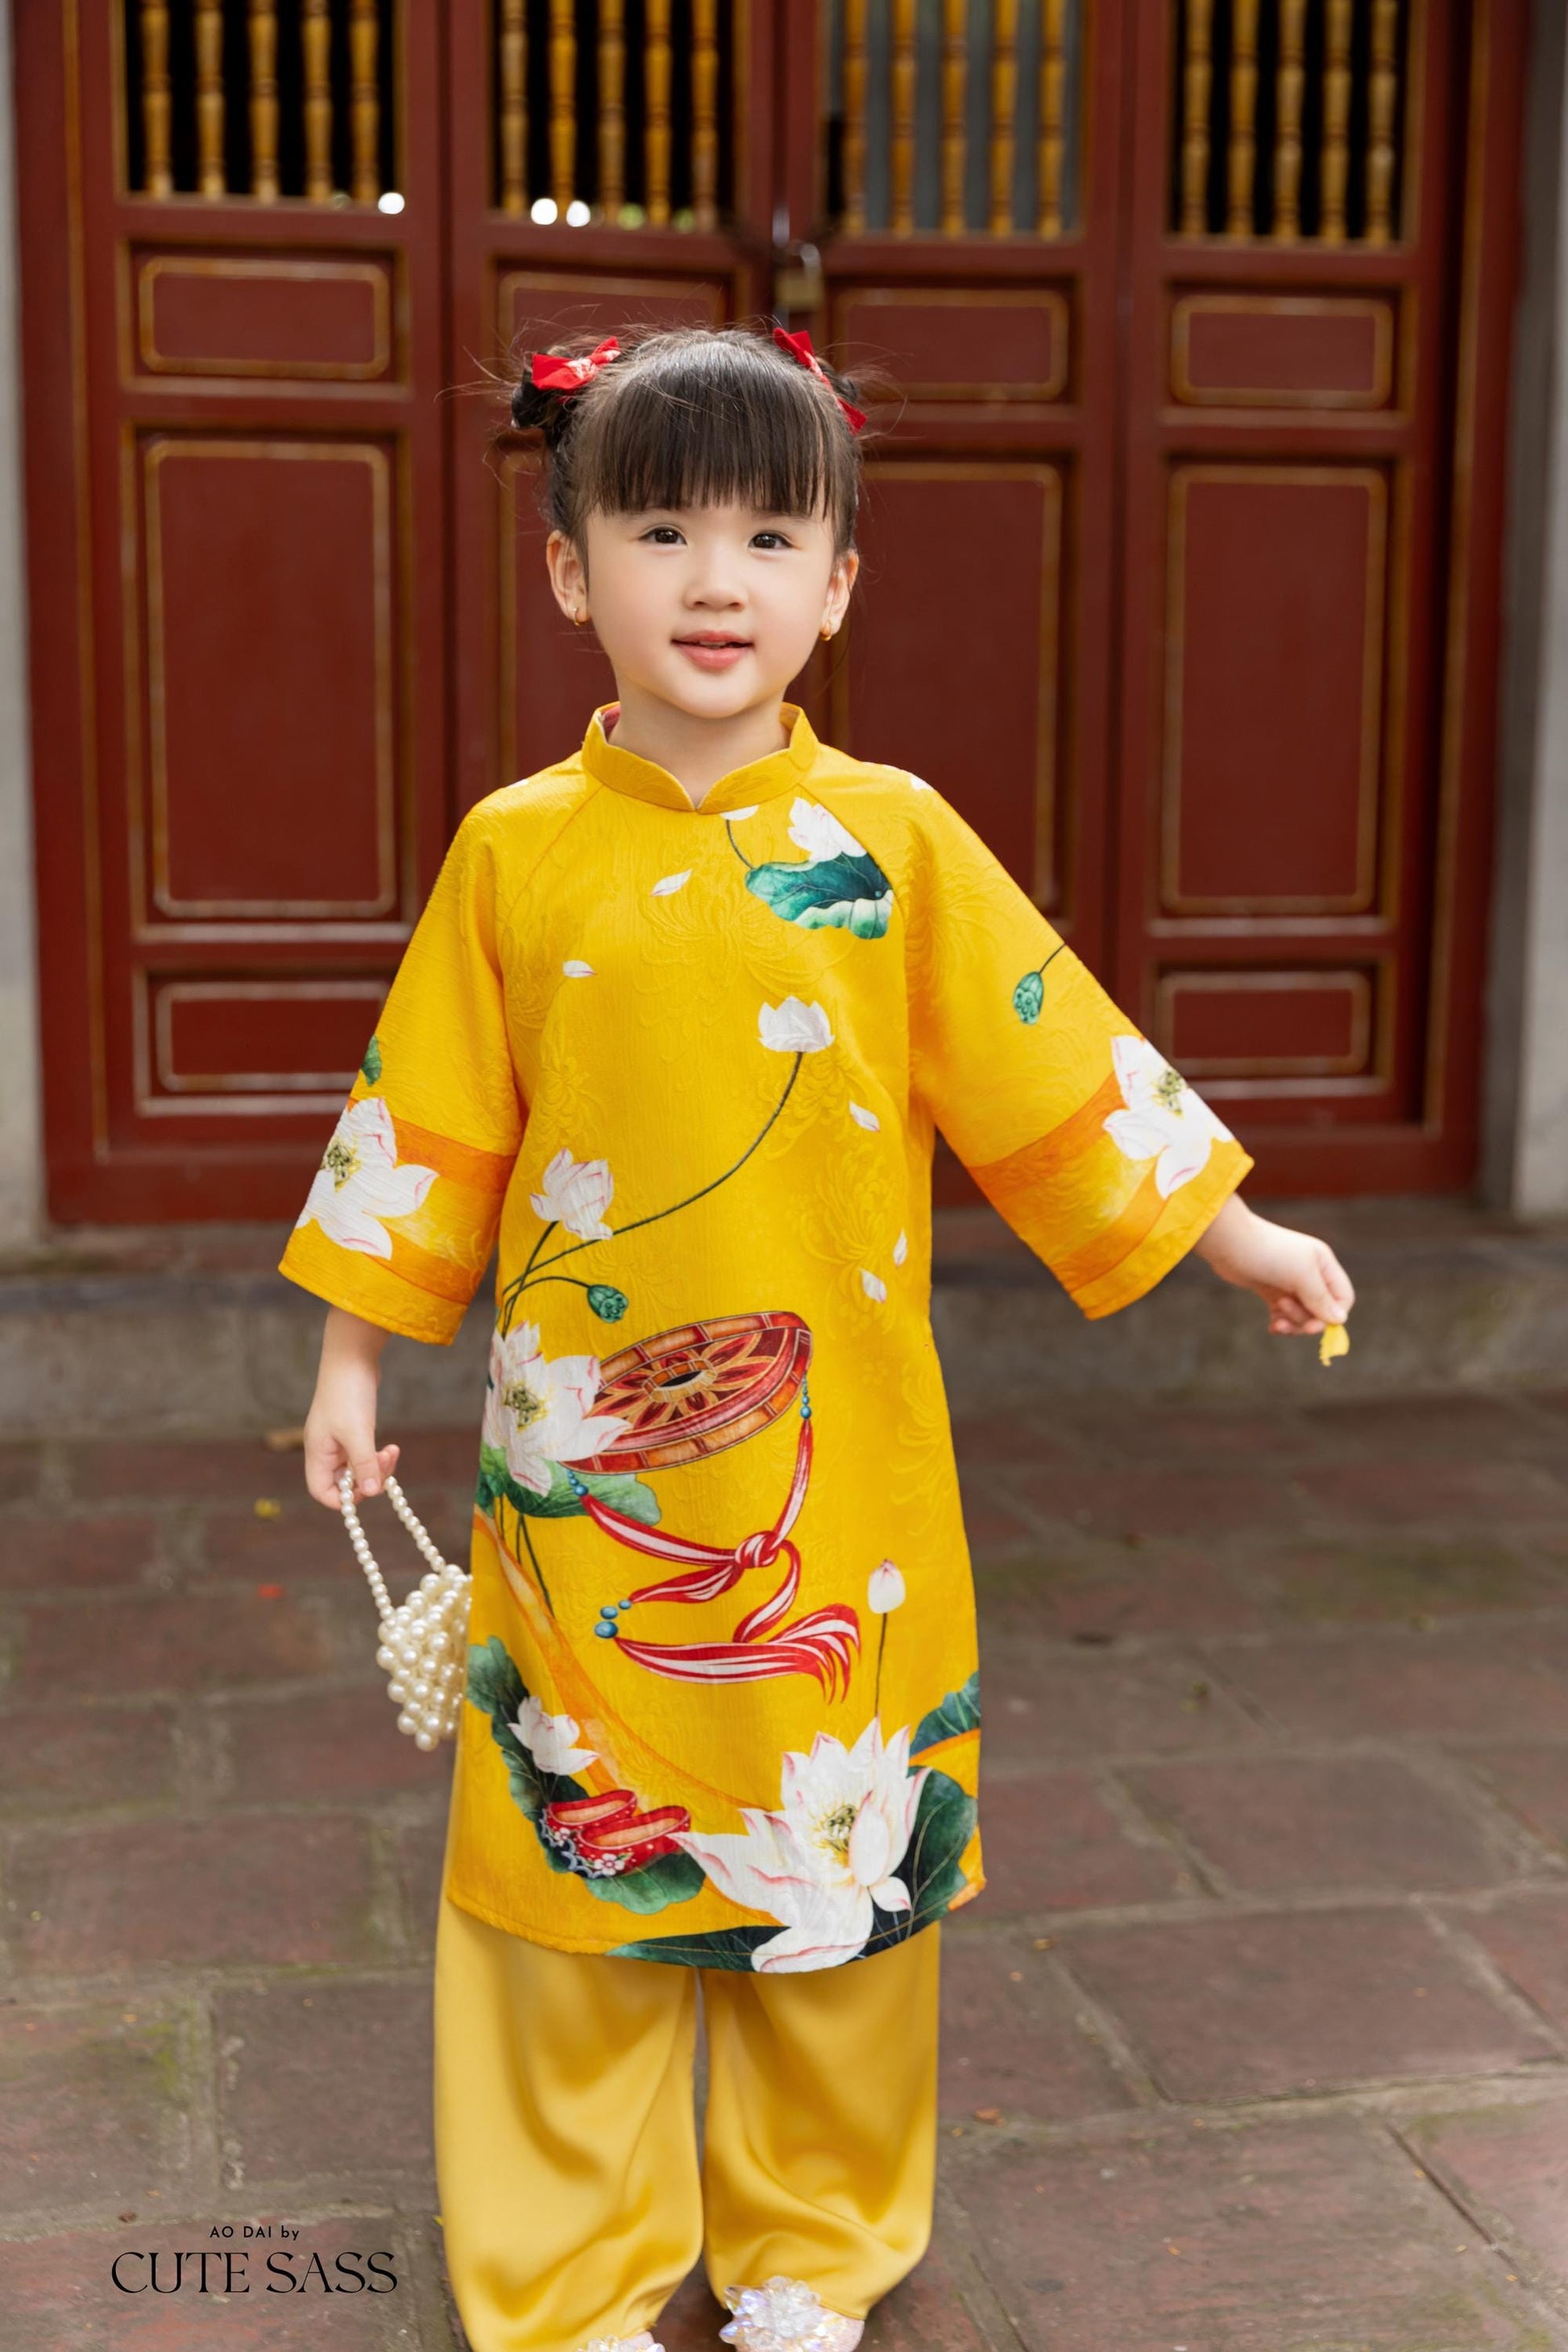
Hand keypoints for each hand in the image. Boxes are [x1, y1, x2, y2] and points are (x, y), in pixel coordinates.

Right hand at [303, 1306, 398, 1507]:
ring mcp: (339, 1440)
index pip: (322, 1491)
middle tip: (385, 1463)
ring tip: (392, 1452)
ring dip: (377, 1467)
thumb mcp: (357, 1432)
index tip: (367, 1490)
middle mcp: (325, 1449)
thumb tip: (372, 1493)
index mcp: (317, 1452)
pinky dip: (379, 1455)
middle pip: (343, 1483)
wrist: (353, 1357)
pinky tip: (392, 1447)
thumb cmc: (348, 1393)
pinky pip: (366, 1455)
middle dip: (368, 1479)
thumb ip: (363, 1465)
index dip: (343, 1500)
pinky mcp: (354, 1430)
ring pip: (359, 1469)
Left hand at [1193, 1195, 1354, 1336]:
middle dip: (1305, 1318)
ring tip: (1276, 1321)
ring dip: (1292, 1323)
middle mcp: (1310, 1274)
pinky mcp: (1272, 1291)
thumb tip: (1340, 1321)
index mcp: (1323, 1265)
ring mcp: (1290, 1283)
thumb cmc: (1268, 1253)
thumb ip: (1321, 1299)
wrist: (1229, 1243)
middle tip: (1284, 1309)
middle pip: (1321, 1311)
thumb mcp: (1301, 1275)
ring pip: (1302, 1315)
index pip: (1342, 1298)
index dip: (1332, 1316)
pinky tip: (1272, 1327)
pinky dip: (1280, 1323)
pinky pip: (1284, 1315)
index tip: (1313, 1326)